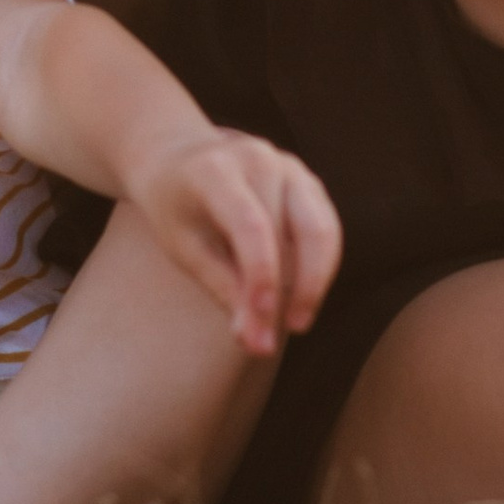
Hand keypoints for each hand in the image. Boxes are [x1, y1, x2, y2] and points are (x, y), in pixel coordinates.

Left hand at [128, 129, 341, 357]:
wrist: (178, 159)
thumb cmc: (176, 209)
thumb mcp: (184, 248)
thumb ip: (223, 290)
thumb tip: (259, 344)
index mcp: (216, 170)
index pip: (250, 225)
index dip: (262, 277)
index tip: (264, 325)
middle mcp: (259, 159)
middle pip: (290, 233)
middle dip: (287, 292)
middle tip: (270, 341)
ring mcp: (289, 166)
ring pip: (320, 232)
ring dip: (311, 284)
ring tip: (291, 322)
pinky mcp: (308, 181)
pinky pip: (327, 230)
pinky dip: (318, 267)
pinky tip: (298, 295)